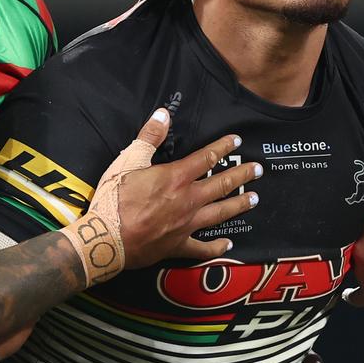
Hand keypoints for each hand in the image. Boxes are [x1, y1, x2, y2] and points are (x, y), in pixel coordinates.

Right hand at [60, 108, 261, 284]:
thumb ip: (149, 136)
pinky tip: (229, 245)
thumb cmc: (114, 199)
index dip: (223, 147)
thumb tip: (163, 114)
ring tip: (254, 199)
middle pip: (221, 185)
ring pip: (220, 213)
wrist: (105, 239)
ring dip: (238, 205)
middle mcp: (187, 200)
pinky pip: (203, 248)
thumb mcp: (128, 161)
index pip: (206, 158)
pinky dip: (217, 247)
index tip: (237, 141)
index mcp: (176, 177)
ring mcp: (185, 225)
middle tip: (258, 170)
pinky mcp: (178, 246)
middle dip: (242, 175)